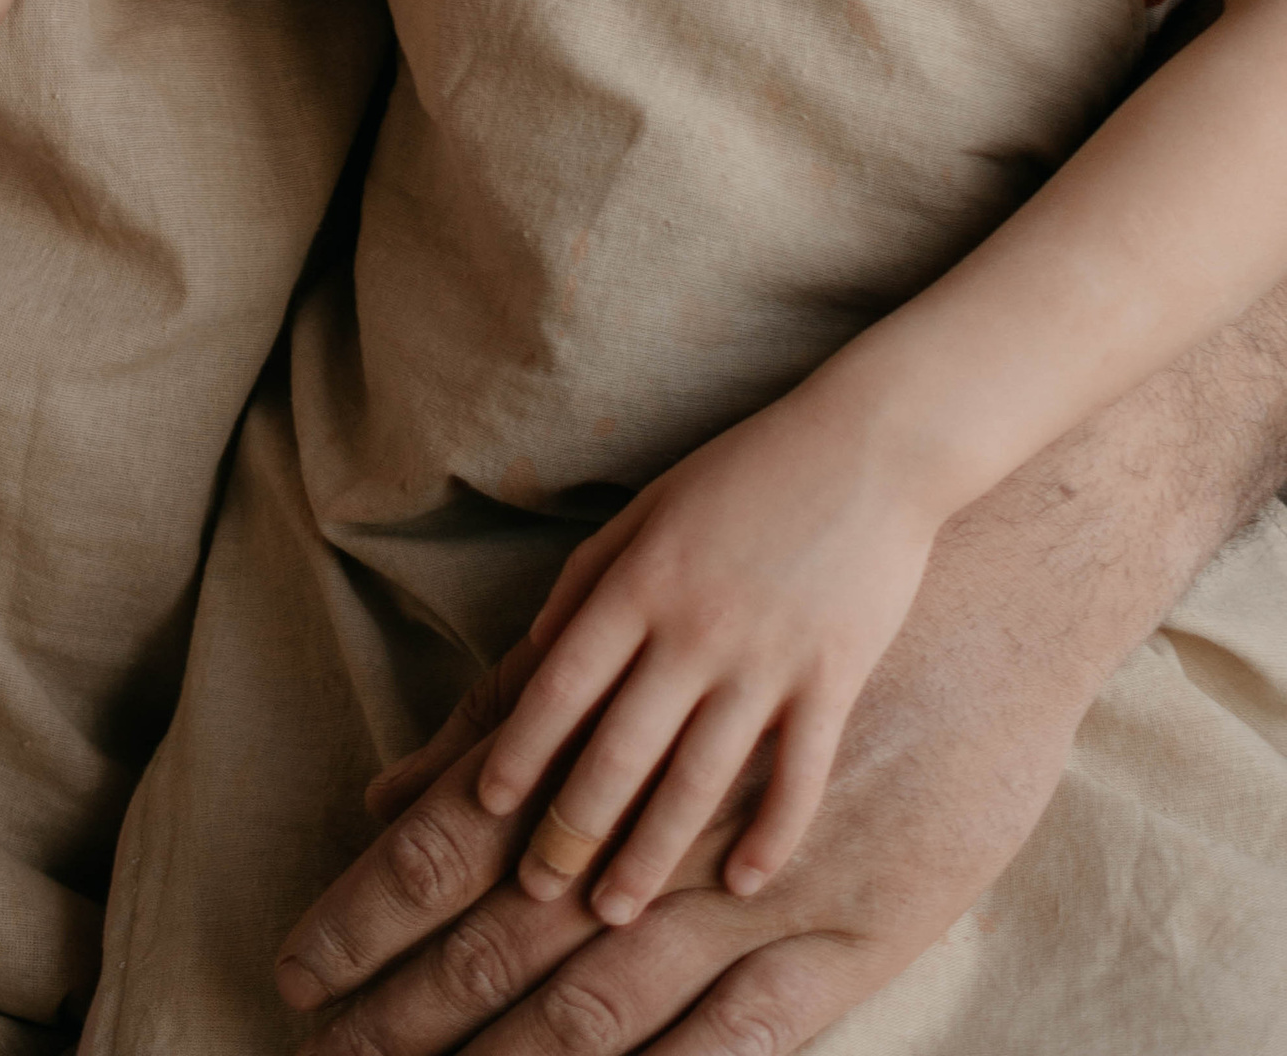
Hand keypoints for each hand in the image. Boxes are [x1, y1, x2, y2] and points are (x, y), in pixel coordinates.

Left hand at [474, 400, 939, 918]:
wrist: (870, 447)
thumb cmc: (747, 471)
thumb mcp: (649, 505)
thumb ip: (588, 576)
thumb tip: (535, 650)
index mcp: (640, 580)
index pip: (562, 684)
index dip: (523, 749)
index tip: (491, 807)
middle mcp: (695, 628)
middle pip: (620, 749)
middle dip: (573, 828)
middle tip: (538, 892)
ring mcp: (767, 659)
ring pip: (698, 781)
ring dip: (652, 853)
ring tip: (616, 912)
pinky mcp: (833, 679)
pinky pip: (796, 777)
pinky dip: (769, 837)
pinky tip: (741, 884)